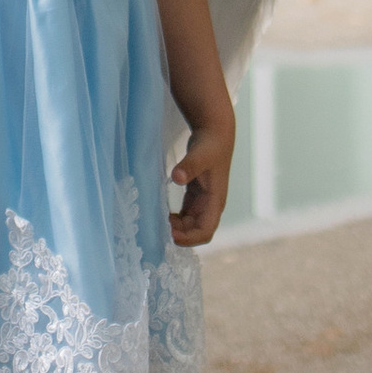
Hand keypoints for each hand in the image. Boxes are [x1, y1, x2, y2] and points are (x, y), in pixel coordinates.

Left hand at [169, 114, 235, 248]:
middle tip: (156, 229)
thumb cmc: (210, 145)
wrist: (215, 134)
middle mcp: (210, 206)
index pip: (205, 231)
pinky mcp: (195, 197)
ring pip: (189, 226)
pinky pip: (185, 216)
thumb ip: (189, 166)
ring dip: (175, 228)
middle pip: (195, 232)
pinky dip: (174, 220)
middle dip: (178, 234)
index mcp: (215, 202)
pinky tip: (160, 214)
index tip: (170, 234)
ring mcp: (203, 203)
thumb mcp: (200, 154)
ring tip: (156, 222)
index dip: (189, 238)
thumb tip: (177, 177)